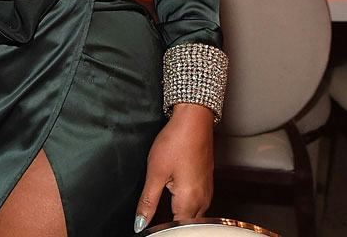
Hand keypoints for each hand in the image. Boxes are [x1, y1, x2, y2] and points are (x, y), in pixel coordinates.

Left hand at [133, 103, 213, 231]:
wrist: (193, 121)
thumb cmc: (176, 142)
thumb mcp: (155, 172)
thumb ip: (148, 200)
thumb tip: (140, 223)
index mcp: (190, 202)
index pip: (178, 229)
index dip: (163, 229)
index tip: (151, 226)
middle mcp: (203, 201)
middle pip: (187, 223)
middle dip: (172, 224)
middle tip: (154, 217)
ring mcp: (207, 192)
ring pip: (193, 214)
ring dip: (179, 214)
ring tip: (163, 210)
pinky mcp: (206, 183)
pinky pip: (197, 203)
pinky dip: (185, 204)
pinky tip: (174, 195)